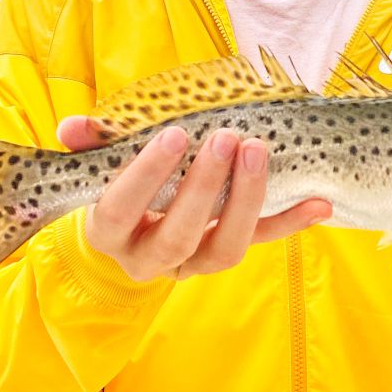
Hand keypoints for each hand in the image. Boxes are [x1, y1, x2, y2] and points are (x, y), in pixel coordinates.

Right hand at [57, 117, 332, 281]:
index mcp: (111, 232)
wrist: (129, 235)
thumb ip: (90, 145)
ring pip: (224, 248)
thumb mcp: (99, 166)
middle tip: (226, 138)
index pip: (120, 209)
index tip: (174, 134)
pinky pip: (261, 244)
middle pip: (178, 233)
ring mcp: (193, 263)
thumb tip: (72, 127)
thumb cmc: (116, 187)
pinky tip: (318, 202)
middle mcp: (150, 258)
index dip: (145, 175)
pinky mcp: (225, 257)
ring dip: (246, 200)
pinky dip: (291, 223)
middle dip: (205, 186)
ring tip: (259, 151)